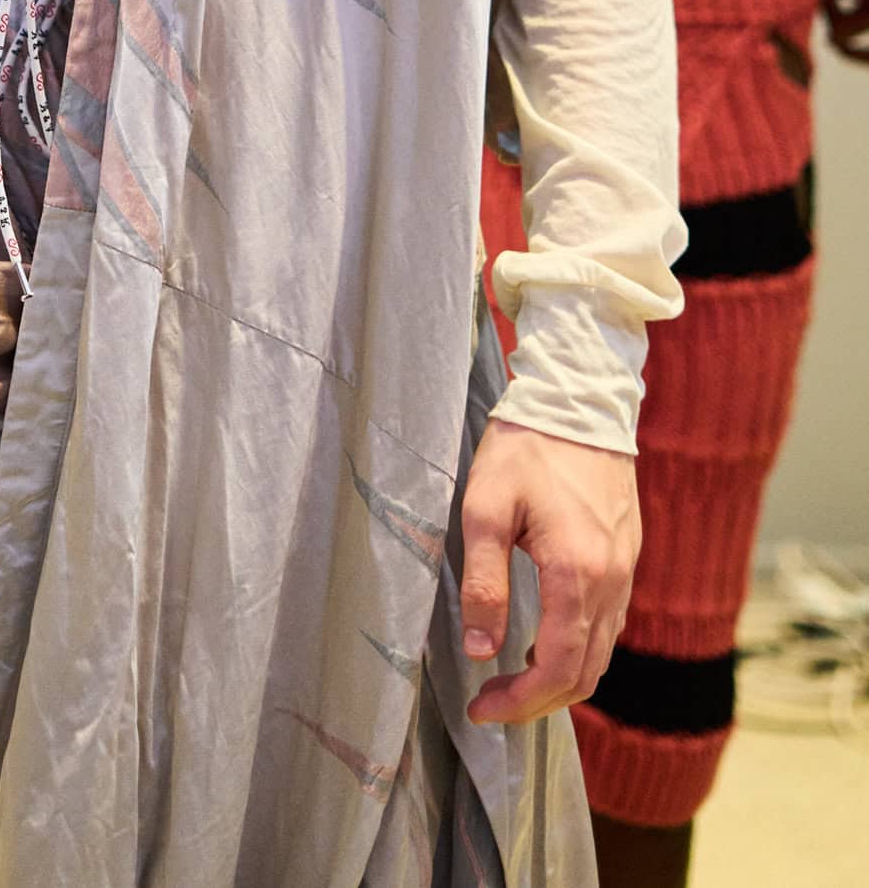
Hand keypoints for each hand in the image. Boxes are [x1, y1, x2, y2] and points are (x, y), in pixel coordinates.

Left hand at [460, 419, 638, 725]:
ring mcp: (625, 571)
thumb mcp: (485, 508)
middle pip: (585, 674)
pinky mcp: (627, 558)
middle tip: (492, 703)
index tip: (482, 708)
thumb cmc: (526, 447)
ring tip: (511, 677)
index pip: (558, 669)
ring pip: (601, 654)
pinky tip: (543, 640)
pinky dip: (579, 649)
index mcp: (578, 574)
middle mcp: (612, 582)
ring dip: (560, 678)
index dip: (521, 702)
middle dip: (538, 702)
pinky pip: (608, 625)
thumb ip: (484, 583)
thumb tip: (480, 650)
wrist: (579, 399)